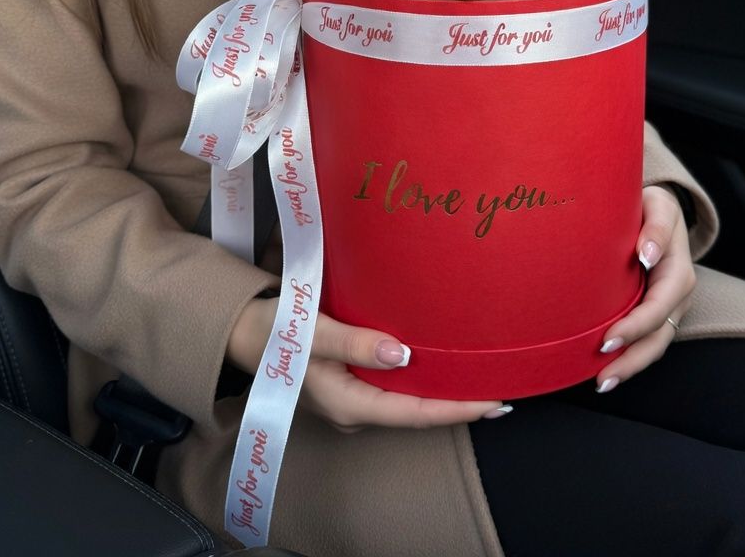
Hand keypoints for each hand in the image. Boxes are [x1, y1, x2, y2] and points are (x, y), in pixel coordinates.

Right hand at [227, 298, 507, 432]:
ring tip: (482, 380)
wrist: (241, 330)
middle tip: (503, 390)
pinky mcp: (350, 383)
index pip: (416, 414)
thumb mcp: (312, 332)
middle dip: (459, 404)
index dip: (459, 408)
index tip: (496, 400)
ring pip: (408, 402)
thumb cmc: (275, 330)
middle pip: (419, 413)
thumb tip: (403, 354)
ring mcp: (352, 399)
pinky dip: (423, 381)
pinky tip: (442, 368)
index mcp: (348, 405)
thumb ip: (356, 342)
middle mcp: (355, 410)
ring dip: (444, 392)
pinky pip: (396, 389)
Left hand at [594, 185, 696, 392]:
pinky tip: (605, 367)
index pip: (657, 308)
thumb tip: (647, 254)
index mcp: (679, 272)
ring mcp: (667, 306)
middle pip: (658, 337)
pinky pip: (645, 338)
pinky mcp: (654, 310)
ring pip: (653, 344)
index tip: (607, 340)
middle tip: (602, 377)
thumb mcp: (658, 205)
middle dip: (632, 361)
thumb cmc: (652, 206)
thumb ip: (656, 226)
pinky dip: (628, 355)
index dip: (634, 328)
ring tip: (602, 382)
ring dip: (630, 366)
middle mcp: (676, 296)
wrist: (656, 208)